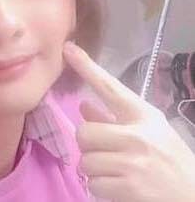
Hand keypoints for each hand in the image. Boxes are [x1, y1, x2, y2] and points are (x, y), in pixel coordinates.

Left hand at [63, 42, 194, 201]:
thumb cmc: (169, 160)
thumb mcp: (148, 132)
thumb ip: (113, 118)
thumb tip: (83, 106)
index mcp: (143, 115)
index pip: (108, 87)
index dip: (86, 67)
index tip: (67, 49)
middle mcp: (137, 135)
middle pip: (84, 132)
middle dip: (89, 145)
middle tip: (105, 152)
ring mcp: (133, 162)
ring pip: (86, 161)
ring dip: (96, 169)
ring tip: (117, 171)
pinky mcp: (129, 188)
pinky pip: (94, 184)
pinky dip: (102, 189)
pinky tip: (120, 188)